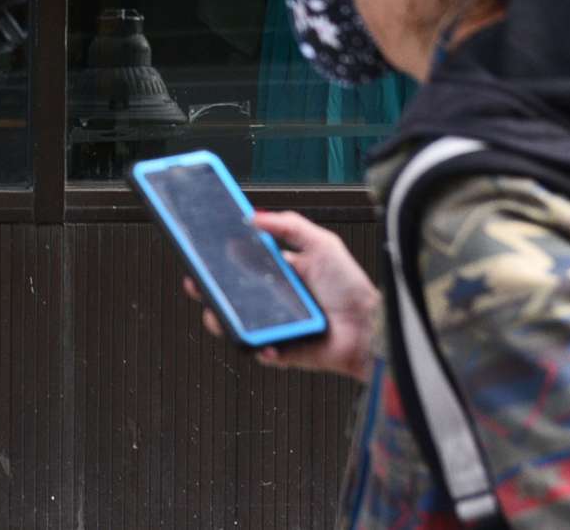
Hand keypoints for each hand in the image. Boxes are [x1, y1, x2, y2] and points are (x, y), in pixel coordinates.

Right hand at [180, 209, 382, 381]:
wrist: (372, 327)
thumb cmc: (351, 286)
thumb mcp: (322, 243)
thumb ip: (289, 225)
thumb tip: (253, 215)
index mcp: (284, 275)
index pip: (245, 266)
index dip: (223, 262)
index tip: (203, 254)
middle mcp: (278, 302)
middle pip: (235, 297)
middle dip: (210, 291)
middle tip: (196, 283)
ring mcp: (281, 328)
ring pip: (242, 326)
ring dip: (223, 321)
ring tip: (216, 314)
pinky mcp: (288, 353)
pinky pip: (265, 353)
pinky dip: (261, 349)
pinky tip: (264, 344)